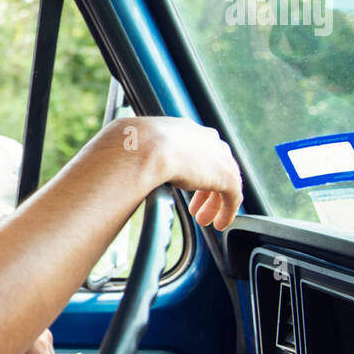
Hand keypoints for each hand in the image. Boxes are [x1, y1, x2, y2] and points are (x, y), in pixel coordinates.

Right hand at [125, 116, 242, 230]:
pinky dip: (226, 212)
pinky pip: (232, 197)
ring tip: (204, 220)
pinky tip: (219, 224)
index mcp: (185, 129)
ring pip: (224, 184)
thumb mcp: (137, 148)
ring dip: (214, 204)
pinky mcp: (226, 176)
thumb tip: (121, 169)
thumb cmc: (133, 146)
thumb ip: (140, 157)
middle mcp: (206, 140)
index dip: (193, 171)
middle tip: (196, 208)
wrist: (143, 146)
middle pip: (214, 167)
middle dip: (205, 189)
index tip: (186, 187)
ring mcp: (219, 158)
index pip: (197, 150)